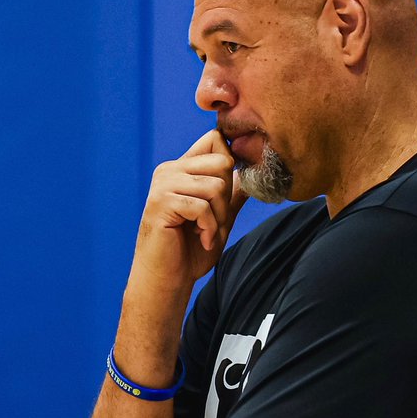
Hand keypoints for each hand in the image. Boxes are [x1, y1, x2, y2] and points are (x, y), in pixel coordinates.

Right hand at [133, 129, 245, 290]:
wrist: (168, 278)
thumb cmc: (190, 250)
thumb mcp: (219, 217)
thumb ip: (232, 193)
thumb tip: (256, 172)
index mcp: (182, 168)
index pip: (215, 139)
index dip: (231, 164)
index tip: (225, 198)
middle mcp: (169, 170)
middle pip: (222, 161)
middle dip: (227, 197)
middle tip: (215, 221)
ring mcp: (163, 185)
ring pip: (215, 186)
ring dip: (219, 217)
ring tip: (207, 233)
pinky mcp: (161, 203)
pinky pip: (201, 206)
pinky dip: (209, 228)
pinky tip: (202, 240)